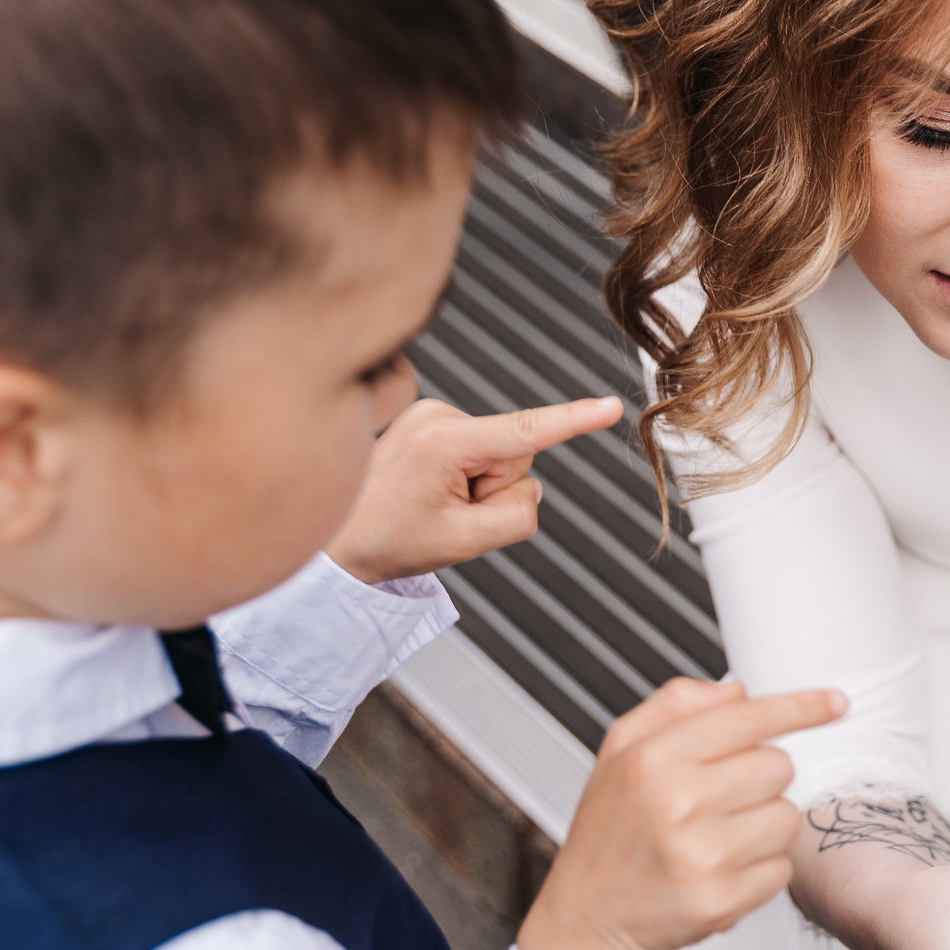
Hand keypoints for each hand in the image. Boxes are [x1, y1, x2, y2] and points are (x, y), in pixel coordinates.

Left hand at [327, 394, 623, 583]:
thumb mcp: (465, 543)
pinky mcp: (432, 420)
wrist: (339, 537)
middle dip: (494, 492)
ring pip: (499, 457)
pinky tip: (429, 491)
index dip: (574, 421)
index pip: (525, 432)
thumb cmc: (390, 540)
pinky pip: (481, 452)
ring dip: (477, 488)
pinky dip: (466, 477)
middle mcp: (439, 415)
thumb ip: (518, 516)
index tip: (609, 407)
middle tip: (448, 515)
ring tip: (433, 504)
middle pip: (516, 457)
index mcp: (444, 441)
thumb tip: (528, 489)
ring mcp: (433, 413)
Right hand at [516, 677, 842, 949]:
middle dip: (761, 779)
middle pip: (779, 767)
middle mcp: (680, 803)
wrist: (589, 921)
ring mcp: (703, 855)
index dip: (801, 707)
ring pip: (788, 817)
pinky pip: (782, 869)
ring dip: (764, 825)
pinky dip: (761, 869)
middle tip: (721, 798)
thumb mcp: (619, 752)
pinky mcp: (723, 900)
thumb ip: (674, 706)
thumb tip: (735, 690)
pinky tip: (720, 870)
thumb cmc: (609, 834)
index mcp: (654, 758)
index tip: (835, 702)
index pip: (748, 719)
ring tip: (718, 837)